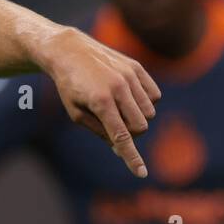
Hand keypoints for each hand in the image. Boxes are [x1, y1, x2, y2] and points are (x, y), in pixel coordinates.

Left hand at [36, 27, 159, 177]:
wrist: (69, 50)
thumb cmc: (70, 86)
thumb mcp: (77, 113)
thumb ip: (100, 131)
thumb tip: (121, 148)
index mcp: (100, 102)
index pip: (121, 137)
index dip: (132, 158)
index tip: (141, 173)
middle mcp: (119, 88)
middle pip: (140, 126)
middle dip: (131, 133)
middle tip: (114, 127)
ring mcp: (130, 76)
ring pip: (149, 112)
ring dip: (137, 117)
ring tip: (117, 108)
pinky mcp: (137, 68)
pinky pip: (154, 95)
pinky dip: (145, 102)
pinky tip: (128, 96)